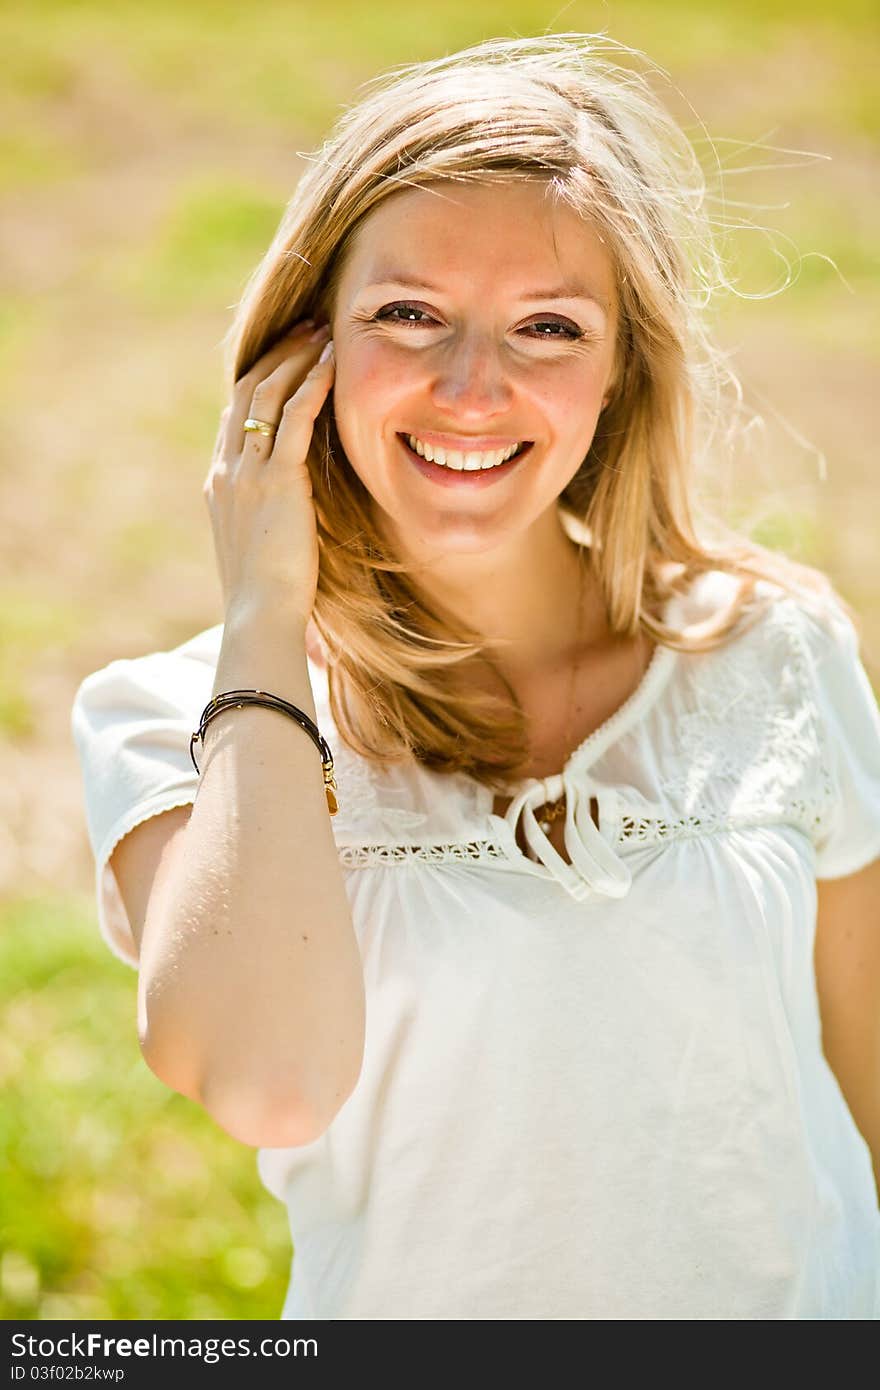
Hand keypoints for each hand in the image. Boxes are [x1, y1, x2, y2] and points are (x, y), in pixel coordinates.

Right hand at [203, 318, 334, 628]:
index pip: (236, 416)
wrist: (260, 616)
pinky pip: (293, 417)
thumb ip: (275, 516)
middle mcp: (228, 470)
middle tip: (307, 329)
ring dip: (295, 358)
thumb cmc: (271, 596)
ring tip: (323, 333)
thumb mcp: (265, 545)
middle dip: (277, 355)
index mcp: (221, 484)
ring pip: (266, 395)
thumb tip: (298, 511)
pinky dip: (311, 384)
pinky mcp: (276, 480)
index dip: (261, 379)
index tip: (288, 357)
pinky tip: (332, 364)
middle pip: (246, 392)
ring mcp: (246, 473)